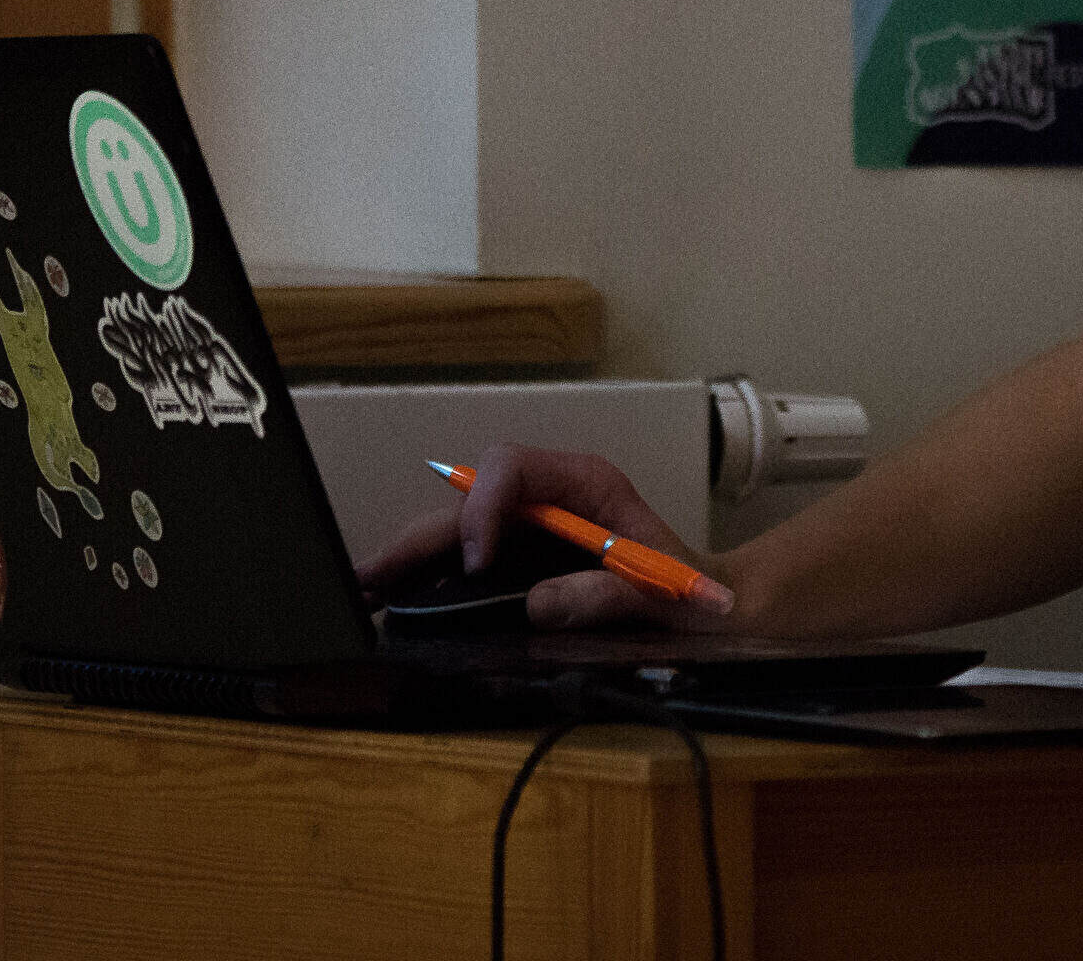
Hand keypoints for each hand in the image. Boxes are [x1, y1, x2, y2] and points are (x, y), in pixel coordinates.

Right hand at [352, 441, 731, 631]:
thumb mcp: (663, 594)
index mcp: (586, 485)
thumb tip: (538, 604)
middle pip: (471, 499)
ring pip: (460, 525)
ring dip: (413, 553)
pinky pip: (467, 556)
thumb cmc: (693, 594)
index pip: (513, 469)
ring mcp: (533, 528)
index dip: (483, 508)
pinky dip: (429, 574)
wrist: (713, 613)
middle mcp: (551, 498)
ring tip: (368, 588)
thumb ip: (608, 594)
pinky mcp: (523, 561)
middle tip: (377, 575)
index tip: (473, 562)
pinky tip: (396, 598)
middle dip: (423, 534)